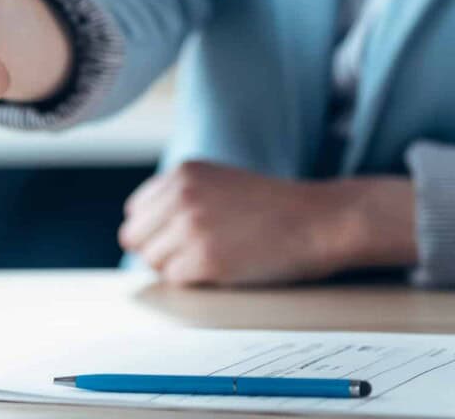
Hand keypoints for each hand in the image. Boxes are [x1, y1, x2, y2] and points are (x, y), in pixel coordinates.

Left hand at [118, 161, 417, 285]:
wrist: (318, 220)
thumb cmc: (273, 207)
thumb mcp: (219, 182)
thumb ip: (181, 196)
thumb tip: (142, 230)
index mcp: (182, 172)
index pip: (136, 211)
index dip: (155, 231)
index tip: (178, 239)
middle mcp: (181, 194)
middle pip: (136, 238)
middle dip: (160, 251)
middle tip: (193, 256)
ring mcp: (191, 226)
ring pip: (153, 262)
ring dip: (178, 268)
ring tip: (214, 260)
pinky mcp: (205, 258)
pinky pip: (175, 280)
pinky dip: (195, 282)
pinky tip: (223, 270)